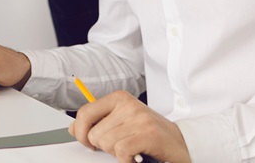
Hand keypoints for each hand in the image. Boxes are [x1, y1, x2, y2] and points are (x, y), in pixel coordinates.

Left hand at [70, 90, 189, 162]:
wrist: (181, 142)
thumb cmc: (150, 133)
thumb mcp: (122, 122)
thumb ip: (99, 122)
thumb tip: (72, 128)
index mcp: (119, 98)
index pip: (85, 112)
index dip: (80, 132)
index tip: (87, 143)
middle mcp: (127, 104)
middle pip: (94, 133)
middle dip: (103, 146)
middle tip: (120, 146)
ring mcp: (138, 118)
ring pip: (106, 144)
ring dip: (117, 153)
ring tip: (131, 149)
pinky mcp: (147, 134)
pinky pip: (121, 151)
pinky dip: (125, 159)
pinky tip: (135, 156)